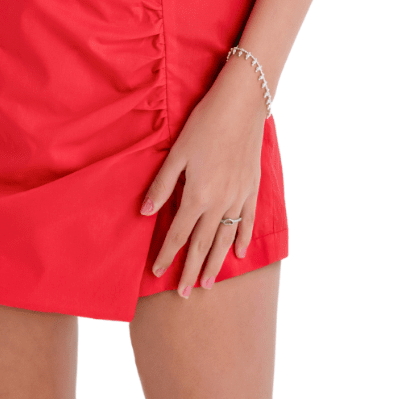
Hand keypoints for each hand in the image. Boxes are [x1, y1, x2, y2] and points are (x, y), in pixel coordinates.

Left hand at [140, 57, 266, 295]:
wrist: (242, 105)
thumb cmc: (204, 124)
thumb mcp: (177, 153)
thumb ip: (162, 185)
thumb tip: (145, 213)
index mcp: (198, 195)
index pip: (178, 234)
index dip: (167, 255)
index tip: (158, 273)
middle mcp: (220, 203)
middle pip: (202, 244)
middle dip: (191, 269)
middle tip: (184, 293)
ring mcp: (239, 198)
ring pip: (226, 239)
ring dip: (215, 263)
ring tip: (207, 283)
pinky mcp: (253, 188)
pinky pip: (248, 221)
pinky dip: (244, 239)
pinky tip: (240, 254)